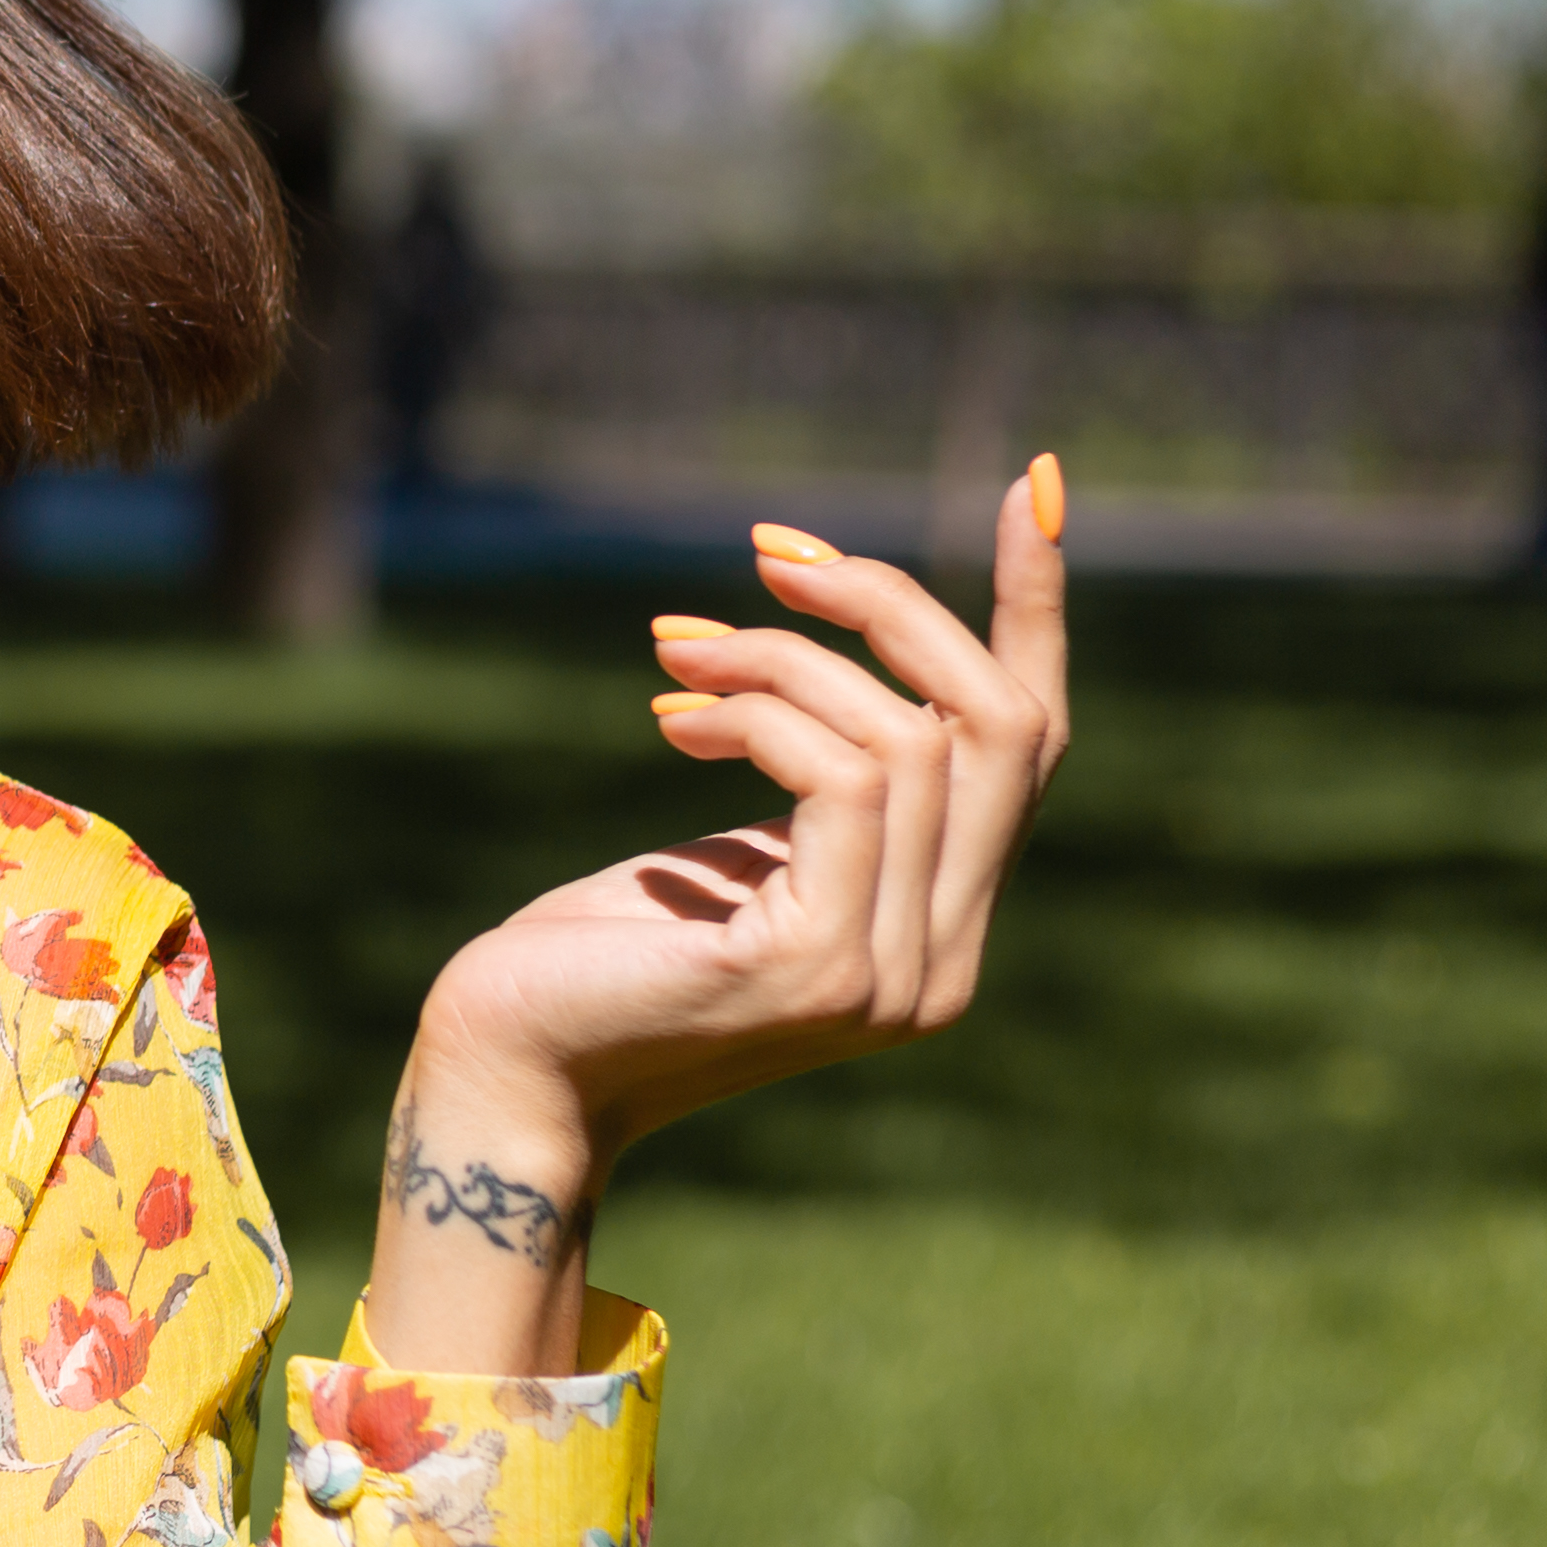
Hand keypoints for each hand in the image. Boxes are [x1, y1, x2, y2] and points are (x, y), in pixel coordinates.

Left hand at [364, 461, 1073, 1368]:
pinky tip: (674, 720)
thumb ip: (828, 786)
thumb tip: (852, 650)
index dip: (1037, 608)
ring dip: (779, 661)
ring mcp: (894, 975)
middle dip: (892, 608)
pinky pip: (846, 778)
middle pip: (1001, 724)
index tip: (1031, 481)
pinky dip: (762, 716)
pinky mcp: (820, 966)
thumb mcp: (743, 851)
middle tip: (772, 554)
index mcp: (942, 927)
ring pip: (908, 737)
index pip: (1033, 746)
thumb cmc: (601, 952)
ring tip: (676, 654)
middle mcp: (946, 962)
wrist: (508, 1066)